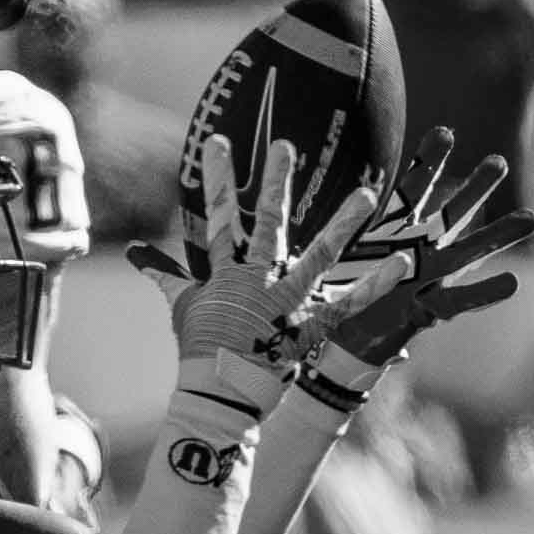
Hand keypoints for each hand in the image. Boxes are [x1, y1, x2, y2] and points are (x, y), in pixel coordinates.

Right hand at [127, 136, 409, 388]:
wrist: (219, 392)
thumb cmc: (199, 347)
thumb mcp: (181, 304)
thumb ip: (163, 273)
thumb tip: (132, 251)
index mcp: (225, 273)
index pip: (218, 217)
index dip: (217, 178)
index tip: (218, 141)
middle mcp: (257, 281)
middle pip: (268, 225)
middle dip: (276, 183)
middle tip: (285, 145)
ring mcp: (285, 303)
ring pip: (319, 257)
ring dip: (344, 225)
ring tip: (367, 194)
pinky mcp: (309, 328)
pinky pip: (348, 304)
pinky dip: (375, 285)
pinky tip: (402, 262)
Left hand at [311, 125, 533, 364]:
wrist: (341, 332)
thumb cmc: (340, 285)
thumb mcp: (333, 252)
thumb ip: (334, 225)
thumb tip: (317, 186)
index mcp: (394, 230)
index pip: (412, 191)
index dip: (426, 164)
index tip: (443, 133)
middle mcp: (419, 248)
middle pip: (450, 214)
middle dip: (474, 189)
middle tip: (498, 162)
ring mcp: (430, 278)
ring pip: (467, 252)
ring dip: (497, 236)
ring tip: (530, 218)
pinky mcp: (430, 310)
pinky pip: (460, 301)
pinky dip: (484, 293)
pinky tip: (511, 282)